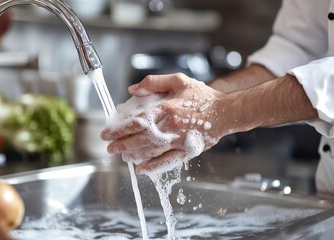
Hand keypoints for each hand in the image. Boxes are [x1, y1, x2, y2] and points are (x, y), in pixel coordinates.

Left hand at [101, 73, 226, 173]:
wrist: (226, 112)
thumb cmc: (203, 96)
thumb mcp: (179, 81)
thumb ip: (154, 82)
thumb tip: (132, 89)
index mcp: (167, 108)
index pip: (137, 121)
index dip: (120, 129)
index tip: (107, 133)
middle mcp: (171, 126)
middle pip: (140, 138)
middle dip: (122, 144)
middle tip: (109, 147)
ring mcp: (179, 140)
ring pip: (151, 151)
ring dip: (134, 155)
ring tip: (122, 156)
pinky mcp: (187, 151)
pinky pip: (168, 161)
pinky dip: (154, 166)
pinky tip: (142, 169)